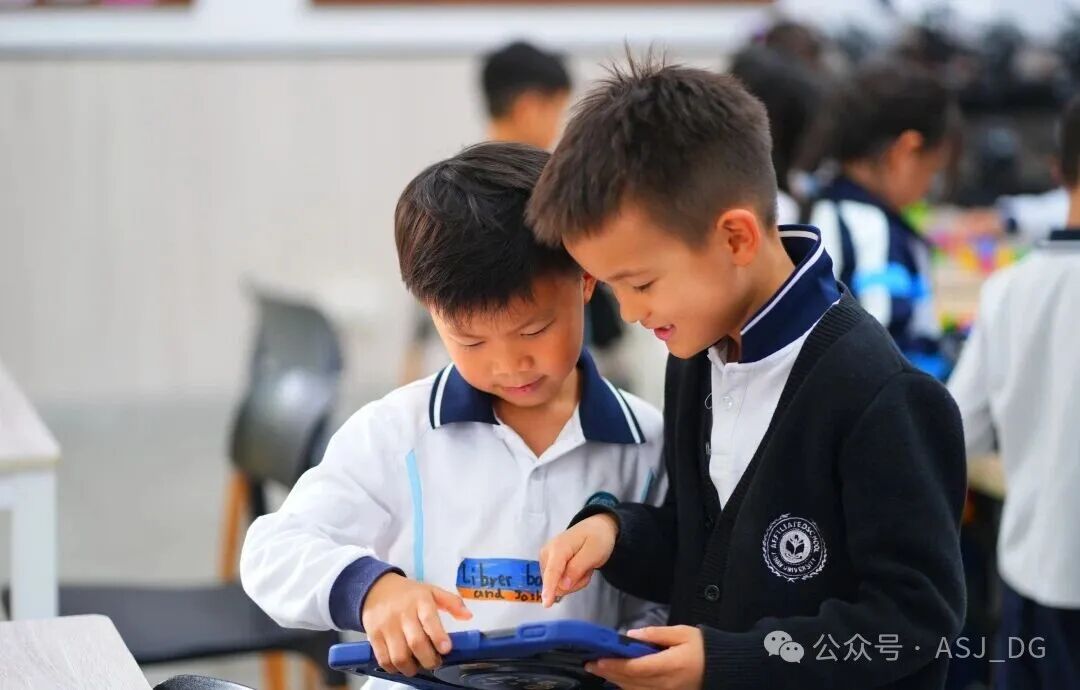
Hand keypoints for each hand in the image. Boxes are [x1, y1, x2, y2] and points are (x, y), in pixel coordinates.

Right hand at [361, 573, 472, 675]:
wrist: (376, 588)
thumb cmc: (408, 593)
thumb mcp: (431, 591)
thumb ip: (451, 602)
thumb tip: (468, 616)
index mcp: (420, 600)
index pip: (429, 619)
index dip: (438, 636)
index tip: (446, 649)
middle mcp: (403, 613)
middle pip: (415, 642)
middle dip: (428, 659)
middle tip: (434, 662)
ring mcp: (387, 626)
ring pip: (399, 655)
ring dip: (411, 667)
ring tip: (417, 666)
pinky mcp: (373, 635)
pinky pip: (383, 659)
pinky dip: (394, 668)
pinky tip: (402, 666)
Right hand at [539, 513, 617, 606]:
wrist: (595, 528)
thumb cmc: (597, 538)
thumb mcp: (593, 553)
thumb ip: (577, 568)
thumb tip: (562, 585)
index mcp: (558, 547)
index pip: (552, 572)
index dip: (549, 589)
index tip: (546, 604)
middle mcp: (547, 553)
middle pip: (558, 583)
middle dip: (576, 582)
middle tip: (587, 568)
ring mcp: (546, 559)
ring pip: (559, 585)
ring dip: (576, 581)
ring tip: (584, 565)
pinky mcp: (548, 565)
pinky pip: (559, 583)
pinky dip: (573, 579)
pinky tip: (578, 567)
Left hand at [586, 626, 704, 689]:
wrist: (723, 668)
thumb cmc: (703, 647)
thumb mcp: (681, 633)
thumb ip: (655, 634)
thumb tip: (630, 635)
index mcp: (668, 666)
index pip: (634, 668)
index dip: (614, 665)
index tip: (597, 659)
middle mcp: (664, 684)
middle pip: (630, 681)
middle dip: (609, 673)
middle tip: (590, 664)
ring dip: (616, 681)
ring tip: (600, 671)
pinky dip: (628, 687)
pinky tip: (619, 680)